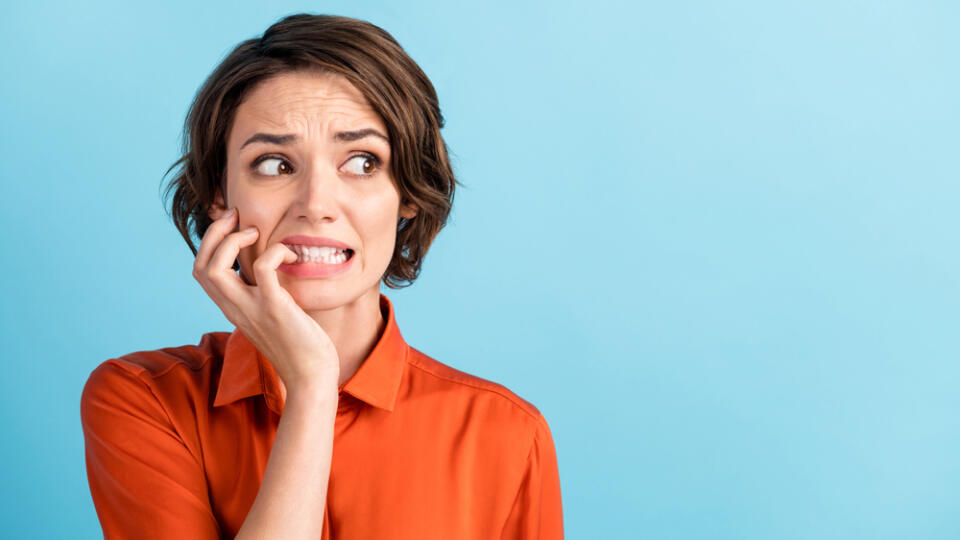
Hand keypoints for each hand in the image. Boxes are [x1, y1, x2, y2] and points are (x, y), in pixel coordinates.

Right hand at [192, 208, 339, 397]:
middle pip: (200, 267)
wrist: (311, 377)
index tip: (231, 225)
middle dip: (214, 234)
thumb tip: (270, 272)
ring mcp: (252, 309)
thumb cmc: (299, 346)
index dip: (210, 244)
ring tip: (257, 233)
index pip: (201, 272)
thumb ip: (263, 296)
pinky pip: (264, 269)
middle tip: (238, 218)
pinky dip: (274, 251)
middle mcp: (235, 308)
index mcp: (233, 308)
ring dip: (233, 241)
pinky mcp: (275, 308)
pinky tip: (290, 255)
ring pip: (215, 269)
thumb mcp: (272, 316)